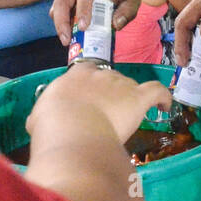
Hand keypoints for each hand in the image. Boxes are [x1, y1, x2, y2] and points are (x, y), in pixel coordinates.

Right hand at [29, 62, 171, 144]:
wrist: (72, 128)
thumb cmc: (51, 125)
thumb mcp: (38, 118)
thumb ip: (42, 116)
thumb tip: (36, 123)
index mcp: (75, 76)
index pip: (86, 72)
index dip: (90, 85)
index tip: (90, 98)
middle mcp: (100, 74)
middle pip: (110, 79)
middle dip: (110, 94)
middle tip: (106, 115)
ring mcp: (121, 84)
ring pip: (130, 87)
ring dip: (130, 100)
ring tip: (129, 118)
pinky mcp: (138, 97)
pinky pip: (157, 91)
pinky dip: (163, 97)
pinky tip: (164, 106)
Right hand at [50, 0, 142, 44]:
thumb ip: (127, 12)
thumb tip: (115, 26)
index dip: (82, 10)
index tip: (83, 28)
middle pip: (63, 0)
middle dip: (62, 22)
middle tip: (67, 40)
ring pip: (58, 5)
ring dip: (59, 24)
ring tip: (66, 41)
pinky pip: (59, 10)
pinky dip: (61, 23)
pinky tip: (69, 35)